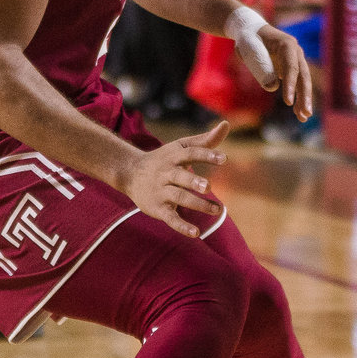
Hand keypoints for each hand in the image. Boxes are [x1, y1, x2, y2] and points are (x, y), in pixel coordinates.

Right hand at [124, 123, 229, 238]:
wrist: (130, 173)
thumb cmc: (164, 159)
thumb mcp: (181, 147)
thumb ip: (205, 140)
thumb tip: (226, 124)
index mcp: (174, 157)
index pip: (190, 153)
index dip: (207, 155)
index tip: (224, 158)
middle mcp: (166, 173)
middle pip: (180, 177)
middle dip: (194, 182)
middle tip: (209, 187)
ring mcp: (161, 191)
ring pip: (178, 197)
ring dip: (196, 204)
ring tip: (217, 210)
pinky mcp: (157, 208)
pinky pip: (170, 218)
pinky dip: (181, 226)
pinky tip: (196, 233)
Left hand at [233, 20, 315, 118]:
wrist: (250, 31)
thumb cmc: (249, 40)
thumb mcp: (250, 51)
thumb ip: (261, 67)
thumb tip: (273, 87)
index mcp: (287, 44)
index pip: (291, 67)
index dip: (290, 85)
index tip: (288, 103)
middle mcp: (296, 52)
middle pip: (303, 76)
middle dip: (305, 96)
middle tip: (306, 113)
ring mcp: (295, 61)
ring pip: (302, 83)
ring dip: (303, 100)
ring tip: (304, 117)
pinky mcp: (291, 69)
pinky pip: (296, 85)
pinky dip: (297, 98)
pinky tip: (298, 112)